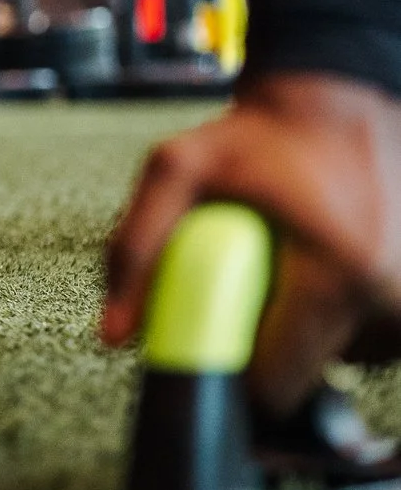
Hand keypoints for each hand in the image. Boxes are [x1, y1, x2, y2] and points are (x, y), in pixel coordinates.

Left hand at [102, 71, 400, 413]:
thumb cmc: (260, 138)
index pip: (278, 384)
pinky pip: (365, 337)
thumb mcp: (177, 170)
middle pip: (305, 372)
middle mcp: (391, 298)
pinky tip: (315, 266)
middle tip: (248, 277)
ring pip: (338, 357)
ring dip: (300, 325)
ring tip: (285, 263)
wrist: (333, 106)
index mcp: (340, 276)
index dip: (230, 371)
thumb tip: (116, 334)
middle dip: (263, 339)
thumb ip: (135, 249)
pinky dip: (332, 315)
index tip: (212, 337)